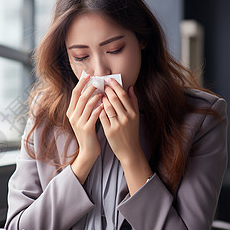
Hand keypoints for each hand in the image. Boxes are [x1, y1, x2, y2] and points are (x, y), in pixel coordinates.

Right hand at [66, 74, 103, 183]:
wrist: (88, 151)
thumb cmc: (89, 133)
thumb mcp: (83, 118)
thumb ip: (86, 106)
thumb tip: (92, 90)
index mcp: (71, 112)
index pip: (75, 94)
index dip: (81, 83)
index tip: (88, 75)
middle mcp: (72, 116)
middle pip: (80, 97)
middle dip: (89, 87)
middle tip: (98, 80)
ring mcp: (78, 123)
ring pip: (87, 105)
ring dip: (96, 96)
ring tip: (104, 91)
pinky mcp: (86, 129)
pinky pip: (93, 115)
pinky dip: (100, 108)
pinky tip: (106, 103)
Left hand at [99, 79, 151, 194]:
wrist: (129, 150)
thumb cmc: (131, 132)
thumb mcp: (135, 117)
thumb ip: (133, 102)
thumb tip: (130, 87)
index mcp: (133, 113)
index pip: (123, 95)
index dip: (116, 86)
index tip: (109, 80)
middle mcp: (126, 117)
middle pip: (115, 99)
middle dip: (107, 90)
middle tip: (101, 84)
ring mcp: (118, 124)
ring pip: (107, 107)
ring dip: (101, 98)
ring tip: (97, 93)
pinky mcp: (110, 131)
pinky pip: (102, 117)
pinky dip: (98, 110)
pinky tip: (94, 105)